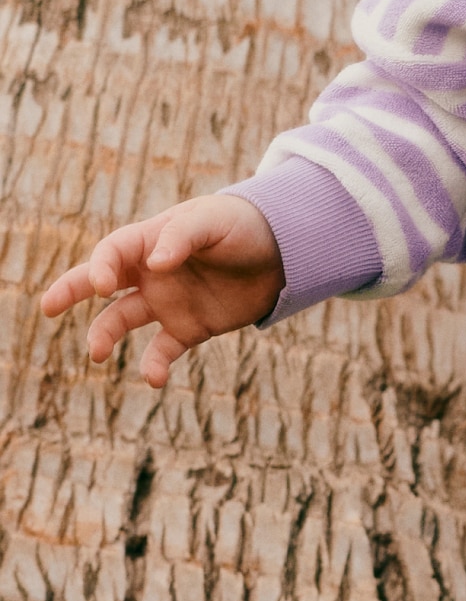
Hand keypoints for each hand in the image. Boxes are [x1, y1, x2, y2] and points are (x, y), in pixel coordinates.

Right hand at [41, 196, 285, 387]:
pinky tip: (153, 378)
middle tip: (47, 307)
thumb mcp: (214, 221)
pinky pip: (162, 350)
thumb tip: (156, 262)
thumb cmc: (242, 225)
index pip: (113, 253)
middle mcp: (151, 273)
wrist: (282, 251)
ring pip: (122, 320)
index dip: (101, 267)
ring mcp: (167, 301)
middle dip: (71, 291)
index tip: (103, 284)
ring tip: (97, 352)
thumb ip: (183, 236)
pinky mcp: (189, 327)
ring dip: (105, 335)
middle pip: (100, 283)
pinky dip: (153, 365)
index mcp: (151, 241)